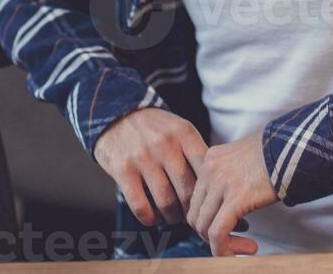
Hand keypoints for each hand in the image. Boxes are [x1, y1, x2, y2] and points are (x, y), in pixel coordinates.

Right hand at [93, 107, 207, 226]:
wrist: (119, 114)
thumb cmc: (156, 127)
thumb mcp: (179, 129)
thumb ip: (195, 151)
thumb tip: (213, 184)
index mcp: (184, 132)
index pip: (205, 169)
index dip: (209, 191)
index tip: (206, 200)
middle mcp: (165, 143)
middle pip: (187, 189)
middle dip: (191, 209)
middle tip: (190, 215)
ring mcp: (143, 157)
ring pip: (166, 201)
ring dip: (172, 216)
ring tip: (173, 217)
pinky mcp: (123, 170)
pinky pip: (140, 205)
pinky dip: (149, 218)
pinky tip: (153, 218)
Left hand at [186, 129, 277, 256]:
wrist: (293, 147)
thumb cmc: (274, 153)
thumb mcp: (241, 158)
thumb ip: (227, 175)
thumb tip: (224, 204)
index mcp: (210, 158)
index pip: (195, 198)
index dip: (207, 218)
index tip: (226, 226)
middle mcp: (210, 169)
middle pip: (196, 214)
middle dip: (211, 233)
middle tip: (234, 240)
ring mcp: (220, 183)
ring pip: (204, 226)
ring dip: (221, 244)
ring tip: (245, 246)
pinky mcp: (235, 198)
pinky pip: (218, 233)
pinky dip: (224, 250)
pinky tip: (241, 252)